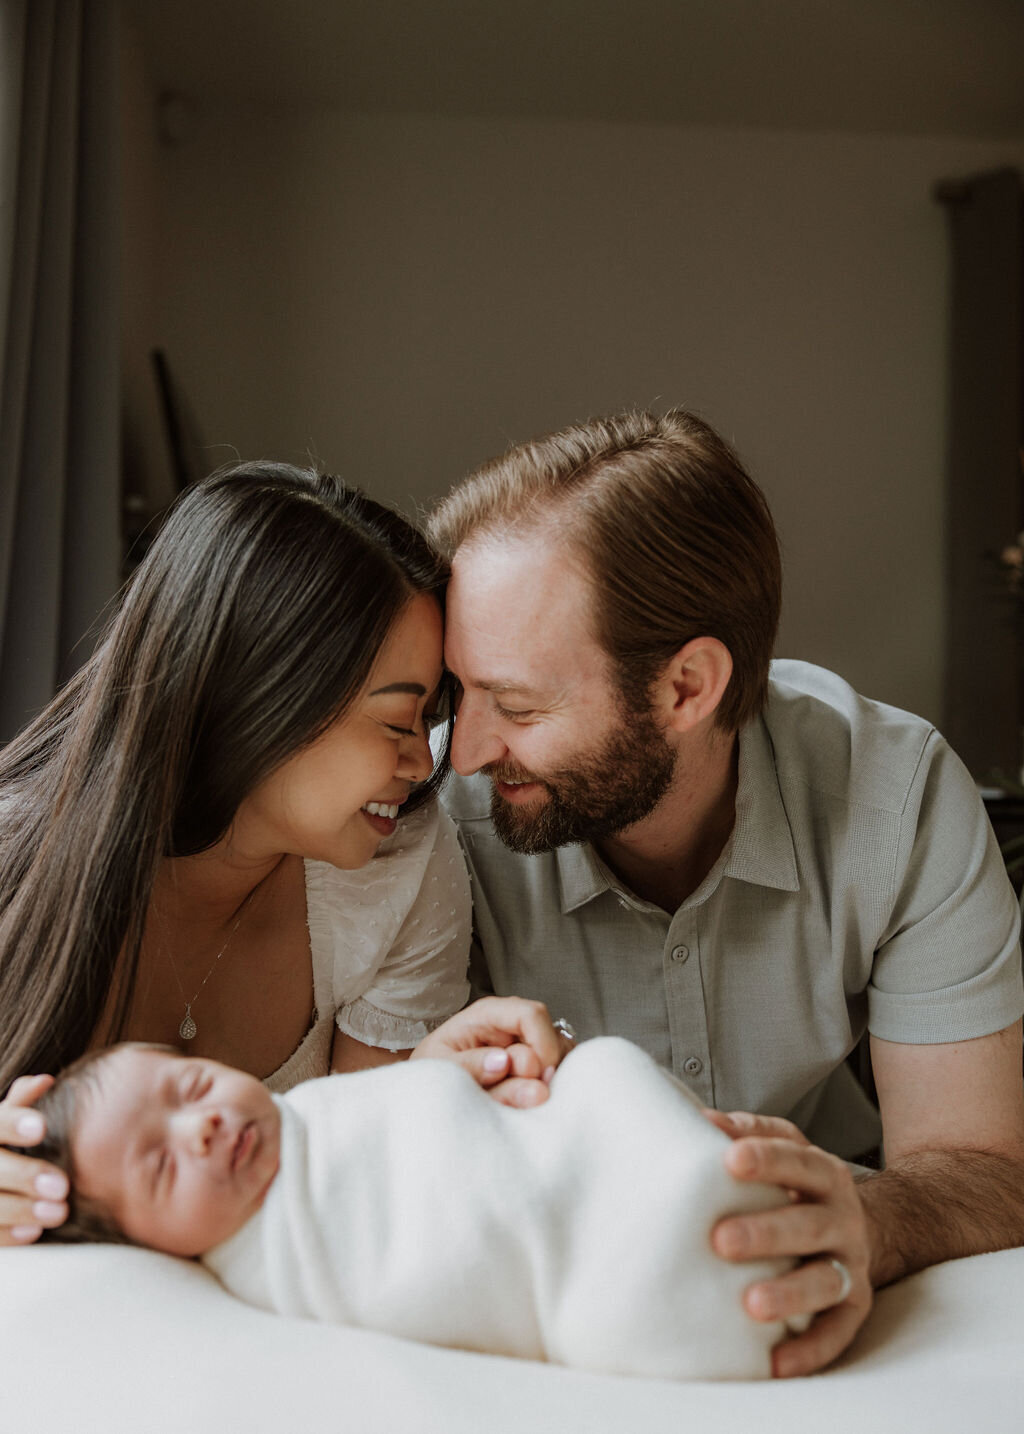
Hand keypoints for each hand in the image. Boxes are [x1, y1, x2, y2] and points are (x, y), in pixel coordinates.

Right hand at [0, 1075, 69, 1244]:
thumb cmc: (3, 1148)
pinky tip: (35, 1232)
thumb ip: (22, 1103)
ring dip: (22, 1209)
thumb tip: (44, 1081)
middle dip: (25, 1175)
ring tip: (59, 1212)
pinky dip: (9, 1234)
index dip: (15, 1123)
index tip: (42, 1128)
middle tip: (63, 1186)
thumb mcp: (5, 1123)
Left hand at [411, 997, 570, 1108]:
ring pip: (562, 1057)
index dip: (541, 1045)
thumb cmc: (433, 1074)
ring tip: (518, 1102)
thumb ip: (472, 1068)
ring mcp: (528, 1044)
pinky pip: (559, 1073)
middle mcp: (513, 1025)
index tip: (535, 1077)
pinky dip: (550, 1091)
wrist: (430, 1091)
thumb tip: (506, 1062)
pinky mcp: (536, 1066)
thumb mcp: (442, 1070)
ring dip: (547, 1084)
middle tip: (519, 1099)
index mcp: (488, 1014)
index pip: (531, 1015)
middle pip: (553, 1038)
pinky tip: (528, 1103)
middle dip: (542, 1074)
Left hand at [705, 1109, 872, 1376]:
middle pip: (808, 1224)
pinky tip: (776, 1364)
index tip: (729, 1159)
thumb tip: (699, 1121)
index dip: (766, 1158)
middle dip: (766, 1232)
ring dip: (790, 1293)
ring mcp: (851, 1263)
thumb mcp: (782, 1148)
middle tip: (721, 1239)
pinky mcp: (854, 1307)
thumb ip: (746, 1133)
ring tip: (752, 1305)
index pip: (797, 1160)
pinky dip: (809, 1350)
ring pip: (826, 1280)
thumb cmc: (796, 1186)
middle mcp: (842, 1218)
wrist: (858, 1225)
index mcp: (822, 1172)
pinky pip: (837, 1333)